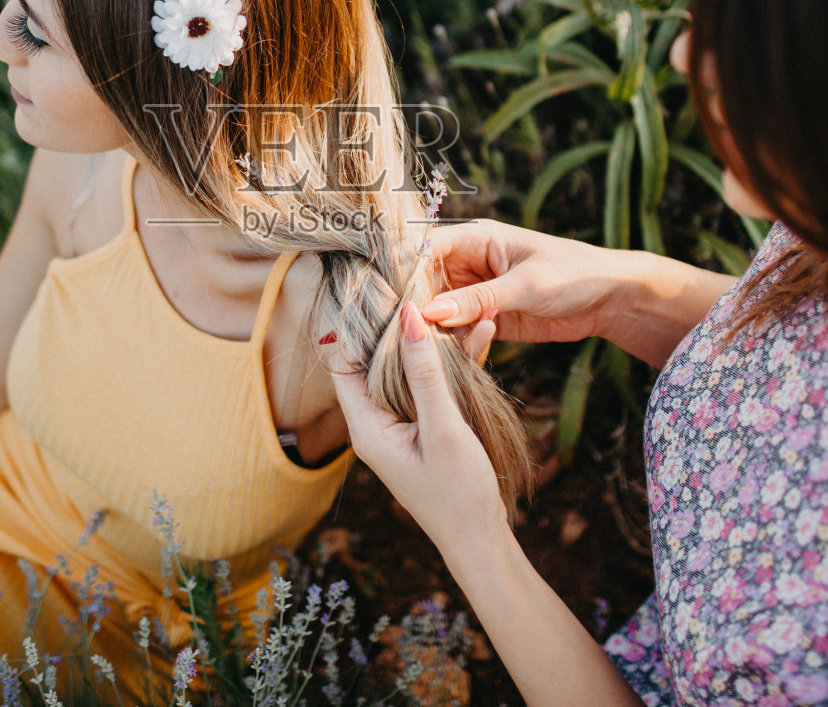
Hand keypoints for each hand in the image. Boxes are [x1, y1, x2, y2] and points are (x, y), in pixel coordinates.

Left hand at [330, 302, 508, 545]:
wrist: (483, 542)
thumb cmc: (458, 493)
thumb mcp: (443, 427)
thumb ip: (424, 372)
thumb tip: (407, 317)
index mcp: (367, 426)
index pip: (344, 362)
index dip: (359, 328)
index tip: (384, 293)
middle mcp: (377, 422)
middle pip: (376, 360)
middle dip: (400, 326)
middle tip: (422, 286)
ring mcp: (402, 424)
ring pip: (409, 369)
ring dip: (432, 340)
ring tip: (458, 304)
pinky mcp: (427, 426)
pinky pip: (432, 384)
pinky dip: (452, 362)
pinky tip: (481, 333)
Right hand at [420, 219, 623, 343]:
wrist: (610, 300)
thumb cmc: (572, 274)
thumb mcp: (525, 285)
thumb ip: (477, 299)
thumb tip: (429, 312)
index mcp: (477, 239)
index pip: (427, 250)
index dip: (410, 274)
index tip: (400, 303)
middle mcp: (470, 265)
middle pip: (427, 284)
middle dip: (420, 309)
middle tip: (412, 336)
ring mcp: (477, 294)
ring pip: (440, 312)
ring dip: (438, 331)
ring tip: (437, 349)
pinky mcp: (488, 320)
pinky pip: (460, 333)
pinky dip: (457, 345)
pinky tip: (461, 354)